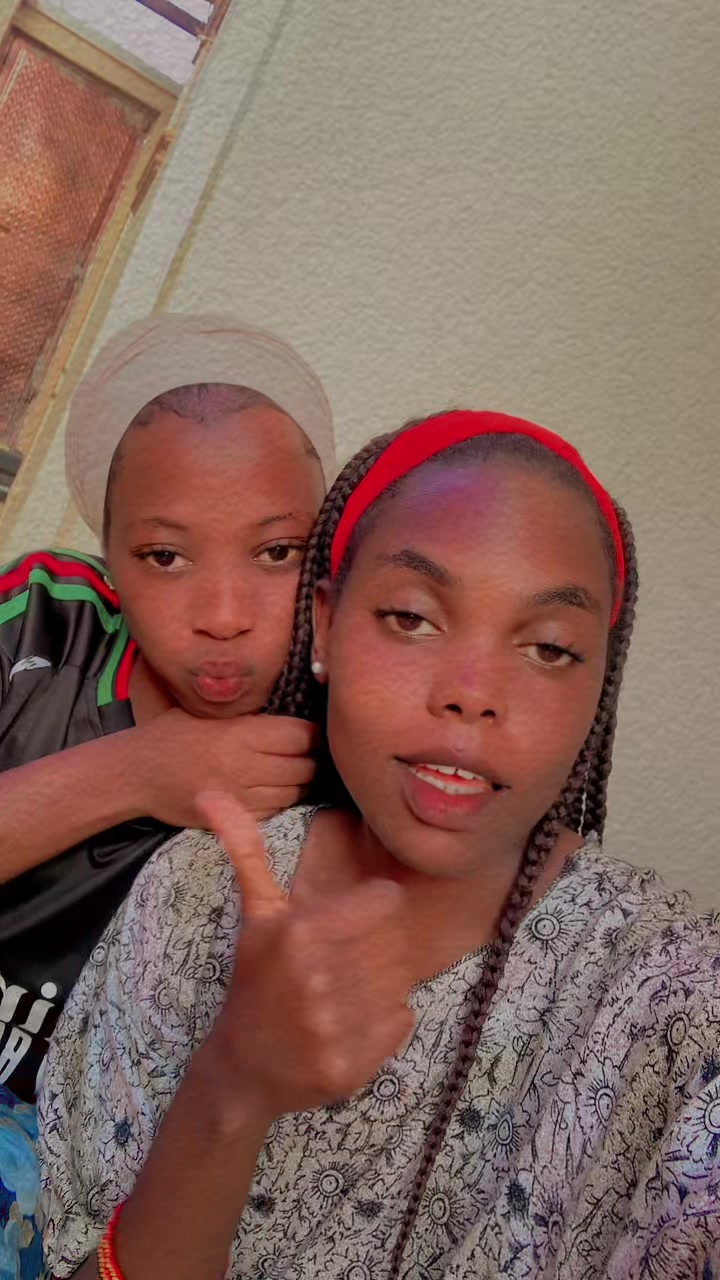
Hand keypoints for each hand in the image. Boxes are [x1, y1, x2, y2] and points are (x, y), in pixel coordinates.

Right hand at [134, 710, 316, 826]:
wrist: (137, 774)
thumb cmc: (171, 736)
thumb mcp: (208, 714)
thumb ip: (249, 718)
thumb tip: (292, 719)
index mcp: (240, 734)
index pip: (299, 736)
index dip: (310, 734)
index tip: (307, 733)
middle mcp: (244, 766)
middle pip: (302, 766)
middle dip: (308, 759)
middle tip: (304, 754)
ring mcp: (240, 796)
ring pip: (293, 791)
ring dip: (298, 782)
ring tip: (291, 772)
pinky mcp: (233, 817)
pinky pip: (275, 810)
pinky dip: (281, 801)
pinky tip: (272, 790)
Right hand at [198, 793, 414, 1123]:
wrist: (241, 1068)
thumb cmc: (256, 980)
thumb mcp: (255, 914)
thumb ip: (245, 850)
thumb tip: (209, 790)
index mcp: (300, 933)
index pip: (384, 903)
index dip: (376, 908)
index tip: (358, 919)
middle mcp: (316, 979)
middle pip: (394, 945)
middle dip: (379, 951)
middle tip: (354, 960)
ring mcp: (332, 1027)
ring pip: (399, 983)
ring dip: (383, 985)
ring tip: (351, 990)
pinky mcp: (348, 1067)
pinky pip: (401, 1022)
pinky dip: (387, 1022)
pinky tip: (354, 1021)